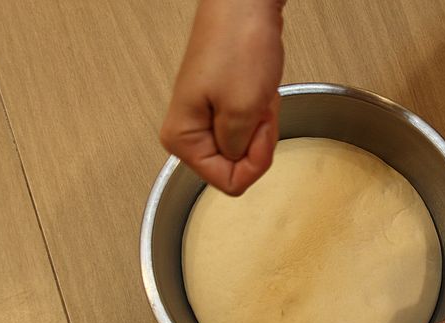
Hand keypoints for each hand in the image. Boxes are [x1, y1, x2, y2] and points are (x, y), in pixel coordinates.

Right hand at [160, 0, 285, 195]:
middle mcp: (188, 131)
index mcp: (182, 138)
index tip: (258, 128)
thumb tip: (237, 166)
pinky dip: (262, 112)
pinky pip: (250, 128)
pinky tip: (258, 90)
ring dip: (262, 125)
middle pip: (237, 167)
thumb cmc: (239, 43)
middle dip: (258, 141)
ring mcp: (205, 118)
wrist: (244, 3)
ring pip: (246, 148)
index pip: (228, 182)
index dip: (254, 162)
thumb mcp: (243, 111)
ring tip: (256, 94)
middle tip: (257, 107)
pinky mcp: (221, 105)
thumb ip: (239, 152)